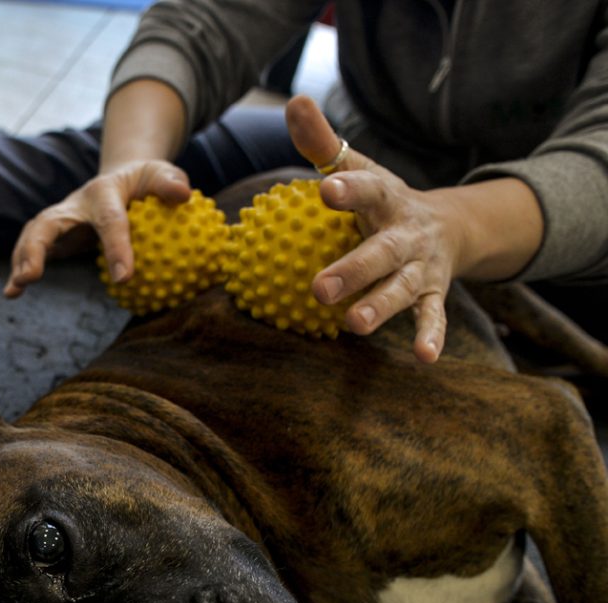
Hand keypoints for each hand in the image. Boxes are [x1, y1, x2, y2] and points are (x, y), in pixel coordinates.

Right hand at [3, 160, 190, 296]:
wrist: (120, 180)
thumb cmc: (144, 183)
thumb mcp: (159, 174)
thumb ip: (170, 182)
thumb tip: (183, 196)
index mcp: (102, 192)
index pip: (109, 220)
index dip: (117, 248)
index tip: (125, 277)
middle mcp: (73, 206)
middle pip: (48, 223)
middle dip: (37, 248)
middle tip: (31, 275)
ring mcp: (60, 221)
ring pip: (34, 237)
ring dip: (23, 261)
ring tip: (15, 288)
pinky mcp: (54, 237)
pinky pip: (34, 252)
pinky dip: (20, 271)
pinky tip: (12, 294)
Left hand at [286, 96, 464, 362]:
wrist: (450, 224)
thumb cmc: (382, 200)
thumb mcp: (359, 169)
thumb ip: (324, 144)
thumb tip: (293, 103)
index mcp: (386, 199)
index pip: (367, 190)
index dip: (348, 190)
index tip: (325, 190)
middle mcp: (407, 233)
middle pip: (381, 252)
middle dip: (352, 269)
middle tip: (317, 287)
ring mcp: (423, 266)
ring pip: (402, 289)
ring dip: (380, 307)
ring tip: (353, 325)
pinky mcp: (434, 293)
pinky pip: (434, 316)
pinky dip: (432, 336)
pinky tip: (425, 359)